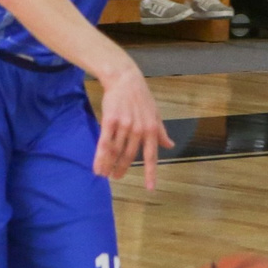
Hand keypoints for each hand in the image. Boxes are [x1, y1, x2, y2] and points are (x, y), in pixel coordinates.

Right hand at [90, 63, 174, 189]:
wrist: (125, 79)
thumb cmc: (141, 97)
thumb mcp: (155, 114)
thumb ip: (161, 132)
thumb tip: (170, 145)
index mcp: (151, 129)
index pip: (151, 156)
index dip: (151, 173)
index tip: (150, 188)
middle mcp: (139, 129)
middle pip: (129, 156)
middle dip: (122, 169)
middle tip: (116, 178)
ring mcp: (125, 125)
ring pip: (116, 152)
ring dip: (109, 165)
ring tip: (104, 174)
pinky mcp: (110, 120)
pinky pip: (104, 143)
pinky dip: (100, 157)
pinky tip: (96, 167)